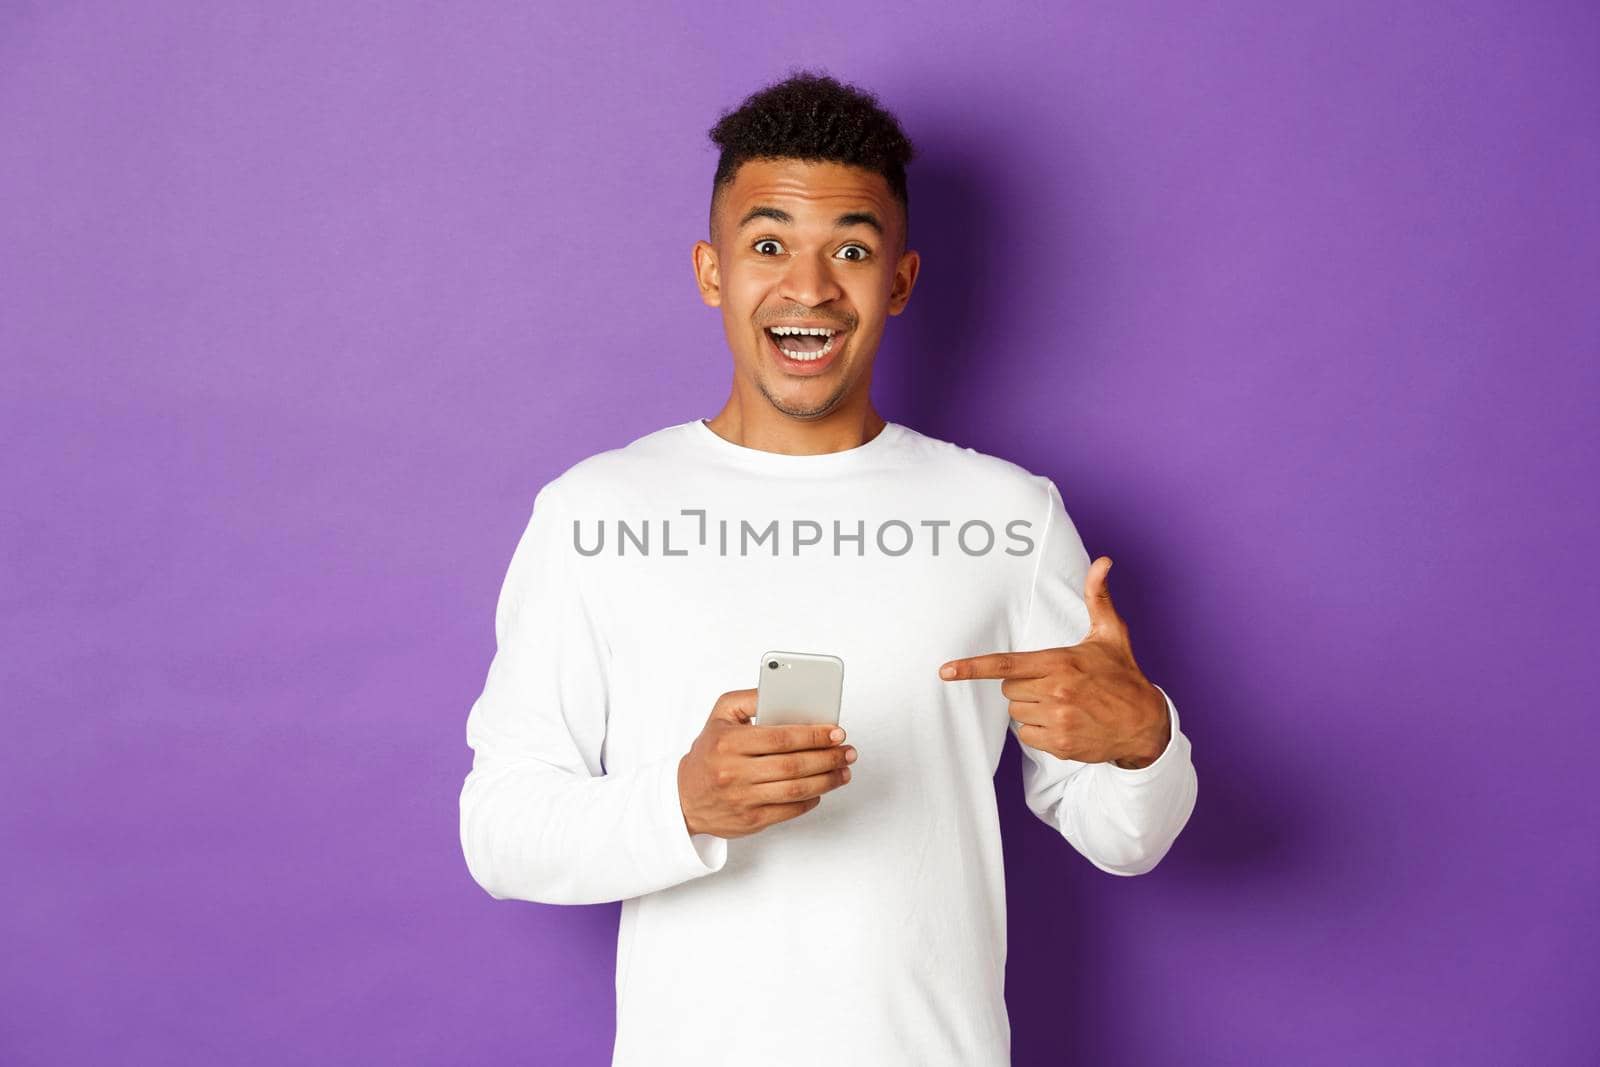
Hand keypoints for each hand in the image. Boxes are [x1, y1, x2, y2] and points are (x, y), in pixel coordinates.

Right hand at [677, 688, 856, 837]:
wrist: (684, 798)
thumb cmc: (708, 752)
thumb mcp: (720, 715)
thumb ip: (750, 698)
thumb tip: (782, 690)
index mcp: (729, 742)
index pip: (781, 737)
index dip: (814, 735)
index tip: (836, 732)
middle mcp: (734, 772)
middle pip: (793, 765)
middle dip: (828, 757)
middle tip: (847, 751)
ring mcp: (743, 799)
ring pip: (796, 790)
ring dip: (827, 780)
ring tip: (843, 771)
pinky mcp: (751, 820)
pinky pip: (789, 810)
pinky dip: (811, 800)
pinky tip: (821, 789)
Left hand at [938, 556, 1170, 767]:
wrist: (1145, 724)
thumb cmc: (1123, 676)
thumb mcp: (1111, 634)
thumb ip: (1098, 597)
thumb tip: (1103, 562)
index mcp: (1060, 663)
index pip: (1005, 665)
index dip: (972, 668)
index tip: (945, 671)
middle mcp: (1055, 692)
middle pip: (1007, 689)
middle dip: (1023, 685)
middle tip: (1053, 683)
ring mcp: (1057, 721)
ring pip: (1016, 713)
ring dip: (1030, 708)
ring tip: (1061, 703)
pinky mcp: (1059, 744)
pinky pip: (1027, 736)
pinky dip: (1038, 731)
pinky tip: (1062, 723)